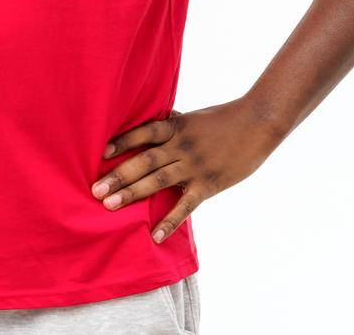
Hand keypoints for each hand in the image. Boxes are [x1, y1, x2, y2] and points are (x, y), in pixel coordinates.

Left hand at [91, 99, 284, 241]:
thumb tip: (156, 118)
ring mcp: (194, 165)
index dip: (122, 141)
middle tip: (94, 190)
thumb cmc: (226, 119)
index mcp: (176, 127)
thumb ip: (174, 122)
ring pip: (158, 181)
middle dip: (118, 175)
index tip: (100, 152)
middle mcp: (181, 146)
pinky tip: (155, 236)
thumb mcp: (195, 117)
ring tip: (110, 206)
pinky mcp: (209, 184)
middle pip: (144, 160)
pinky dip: (170, 221)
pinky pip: (186, 205)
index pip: (143, 133)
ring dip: (132, 193)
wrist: (259, 122)